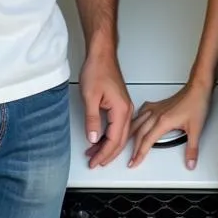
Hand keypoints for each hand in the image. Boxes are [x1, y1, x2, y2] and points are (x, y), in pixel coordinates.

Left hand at [79, 50, 133, 167]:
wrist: (101, 54)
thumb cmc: (98, 70)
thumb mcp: (90, 97)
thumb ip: (92, 120)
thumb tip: (94, 138)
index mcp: (121, 110)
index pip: (114, 140)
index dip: (103, 154)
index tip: (94, 161)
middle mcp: (127, 110)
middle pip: (120, 140)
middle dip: (107, 154)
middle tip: (94, 162)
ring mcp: (125, 107)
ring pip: (120, 134)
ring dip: (108, 146)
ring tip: (94, 154)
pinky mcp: (120, 104)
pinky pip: (118, 126)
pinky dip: (109, 135)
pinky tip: (99, 138)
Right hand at [128, 80, 212, 170]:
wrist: (198, 87)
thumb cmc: (196, 103)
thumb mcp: (196, 129)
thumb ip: (192, 149)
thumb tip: (190, 163)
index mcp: (163, 122)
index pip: (147, 141)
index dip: (139, 154)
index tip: (134, 162)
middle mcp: (157, 114)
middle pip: (140, 133)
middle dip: (133, 148)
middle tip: (130, 158)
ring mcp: (156, 108)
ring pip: (138, 121)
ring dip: (131, 133)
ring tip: (127, 141)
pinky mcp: (159, 104)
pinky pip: (142, 111)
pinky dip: (137, 118)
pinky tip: (137, 120)